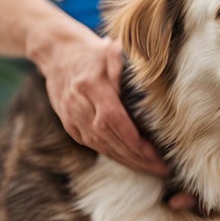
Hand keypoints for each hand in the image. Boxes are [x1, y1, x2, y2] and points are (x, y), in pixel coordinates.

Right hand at [34, 34, 168, 175]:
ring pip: (102, 147)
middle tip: (162, 168)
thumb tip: (151, 76)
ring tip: (152, 169)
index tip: (155, 153)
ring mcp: (72, 118)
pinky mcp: (70, 126)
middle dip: (137, 157)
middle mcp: (78, 105)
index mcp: (90, 85)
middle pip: (110, 139)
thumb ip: (128, 65)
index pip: (113, 119)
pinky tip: (133, 162)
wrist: (56, 52)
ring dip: (128, 161)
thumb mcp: (110, 51)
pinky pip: (95, 146)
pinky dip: (115, 155)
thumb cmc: (92, 52)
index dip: (133, 140)